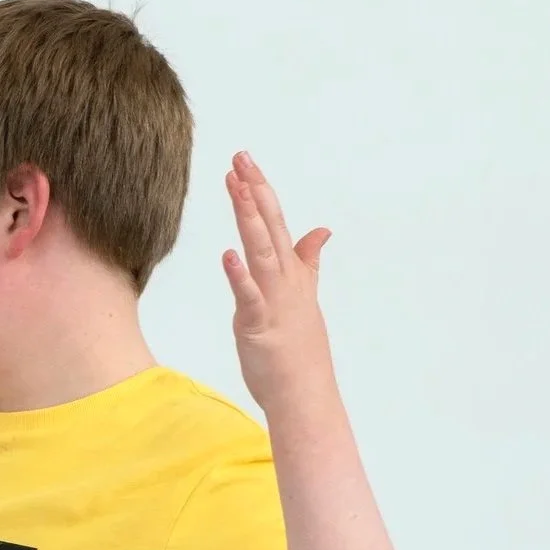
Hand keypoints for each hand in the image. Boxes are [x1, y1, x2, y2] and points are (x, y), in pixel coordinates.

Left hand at [222, 150, 333, 412]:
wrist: (305, 392)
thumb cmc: (299, 348)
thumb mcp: (304, 296)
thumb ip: (309, 261)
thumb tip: (321, 229)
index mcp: (290, 272)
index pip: (275, 221)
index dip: (260, 190)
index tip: (244, 161)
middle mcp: (283, 280)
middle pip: (269, 227)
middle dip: (254, 191)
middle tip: (239, 157)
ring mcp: (272, 301)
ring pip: (261, 252)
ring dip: (249, 219)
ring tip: (237, 188)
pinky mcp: (258, 325)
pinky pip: (248, 297)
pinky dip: (239, 276)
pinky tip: (228, 254)